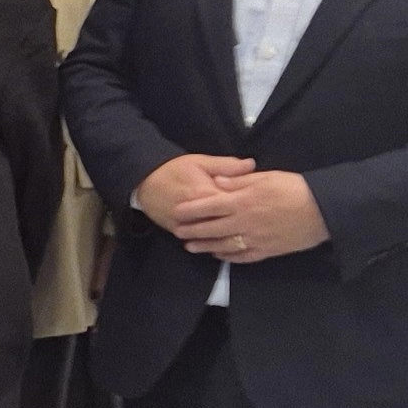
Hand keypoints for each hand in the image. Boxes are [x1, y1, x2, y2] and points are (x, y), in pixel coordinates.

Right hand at [132, 152, 253, 234]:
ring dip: (229, 239)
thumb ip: (227, 165)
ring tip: (246, 240)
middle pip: (226, 224)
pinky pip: (198, 242)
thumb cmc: (174, 169)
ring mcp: (186, 225)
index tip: (264, 207)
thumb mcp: (201, 162)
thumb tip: (251, 165)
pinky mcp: (177, 232)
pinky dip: (212, 244)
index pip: (234, 204)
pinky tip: (226, 246)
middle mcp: (197, 213)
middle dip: (242, 227)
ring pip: (212, 237)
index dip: (250, 206)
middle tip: (259, 227)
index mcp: (207, 193)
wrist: (143, 181)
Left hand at [169, 166, 327, 263]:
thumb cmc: (295, 189)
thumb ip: (238, 182)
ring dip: (204, 246)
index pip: (209, 206)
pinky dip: (227, 256)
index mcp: (243, 201)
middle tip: (177, 232)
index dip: (190, 210)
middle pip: (211, 228)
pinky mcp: (267, 251)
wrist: (324, 211)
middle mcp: (245, 222)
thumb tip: (216, 182)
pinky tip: (218, 255)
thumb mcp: (266, 178)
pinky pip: (242, 257)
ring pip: (223, 245)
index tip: (176, 212)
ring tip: (189, 247)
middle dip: (191, 230)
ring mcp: (255, 239)